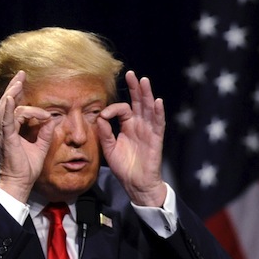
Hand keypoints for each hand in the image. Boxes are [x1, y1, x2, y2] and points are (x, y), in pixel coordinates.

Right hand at [0, 71, 54, 201]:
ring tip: (19, 82)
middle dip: (14, 87)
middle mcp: (6, 129)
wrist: (20, 182)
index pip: (17, 109)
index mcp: (13, 130)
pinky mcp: (7, 137)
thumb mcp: (40, 146)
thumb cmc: (27, 168)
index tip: (36, 99)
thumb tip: (52, 120)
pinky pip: (7, 119)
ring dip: (12, 93)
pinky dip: (9, 107)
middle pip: (8, 103)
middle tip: (21, 75)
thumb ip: (45, 132)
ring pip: (7, 107)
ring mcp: (5, 132)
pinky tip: (12, 96)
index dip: (24, 99)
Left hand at [97, 70, 166, 206]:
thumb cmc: (124, 167)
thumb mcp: (109, 148)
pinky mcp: (156, 139)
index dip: (112, 109)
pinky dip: (158, 113)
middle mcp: (139, 125)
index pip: (122, 109)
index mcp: (128, 126)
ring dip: (147, 95)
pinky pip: (158, 124)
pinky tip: (157, 102)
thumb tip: (100, 117)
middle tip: (131, 74)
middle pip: (138, 102)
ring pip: (148, 109)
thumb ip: (105, 133)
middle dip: (135, 88)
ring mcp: (149, 131)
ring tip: (144, 81)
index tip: (103, 115)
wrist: (136, 184)